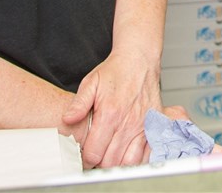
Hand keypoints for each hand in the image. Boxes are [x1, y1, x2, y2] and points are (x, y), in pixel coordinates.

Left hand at [60, 51, 160, 168]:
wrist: (139, 59)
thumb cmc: (116, 71)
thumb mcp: (91, 82)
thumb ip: (78, 103)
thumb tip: (67, 119)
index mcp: (110, 114)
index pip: (94, 153)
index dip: (85, 158)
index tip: (84, 154)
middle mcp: (128, 123)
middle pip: (110, 161)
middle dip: (100, 162)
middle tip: (96, 154)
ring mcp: (143, 126)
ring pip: (129, 162)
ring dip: (118, 163)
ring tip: (110, 155)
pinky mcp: (154, 126)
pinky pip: (147, 154)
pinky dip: (136, 158)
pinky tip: (127, 153)